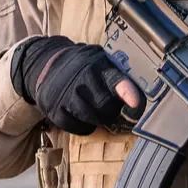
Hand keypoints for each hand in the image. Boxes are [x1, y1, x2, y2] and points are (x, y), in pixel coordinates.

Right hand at [11, 35, 143, 134]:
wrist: (47, 64)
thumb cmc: (83, 66)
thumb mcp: (99, 60)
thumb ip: (117, 74)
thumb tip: (140, 96)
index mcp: (97, 64)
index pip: (114, 78)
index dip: (126, 90)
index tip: (135, 103)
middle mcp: (80, 77)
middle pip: (105, 104)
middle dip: (112, 111)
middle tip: (112, 109)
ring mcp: (65, 93)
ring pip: (90, 117)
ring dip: (98, 119)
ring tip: (96, 111)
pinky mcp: (54, 108)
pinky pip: (75, 126)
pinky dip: (83, 127)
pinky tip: (83, 118)